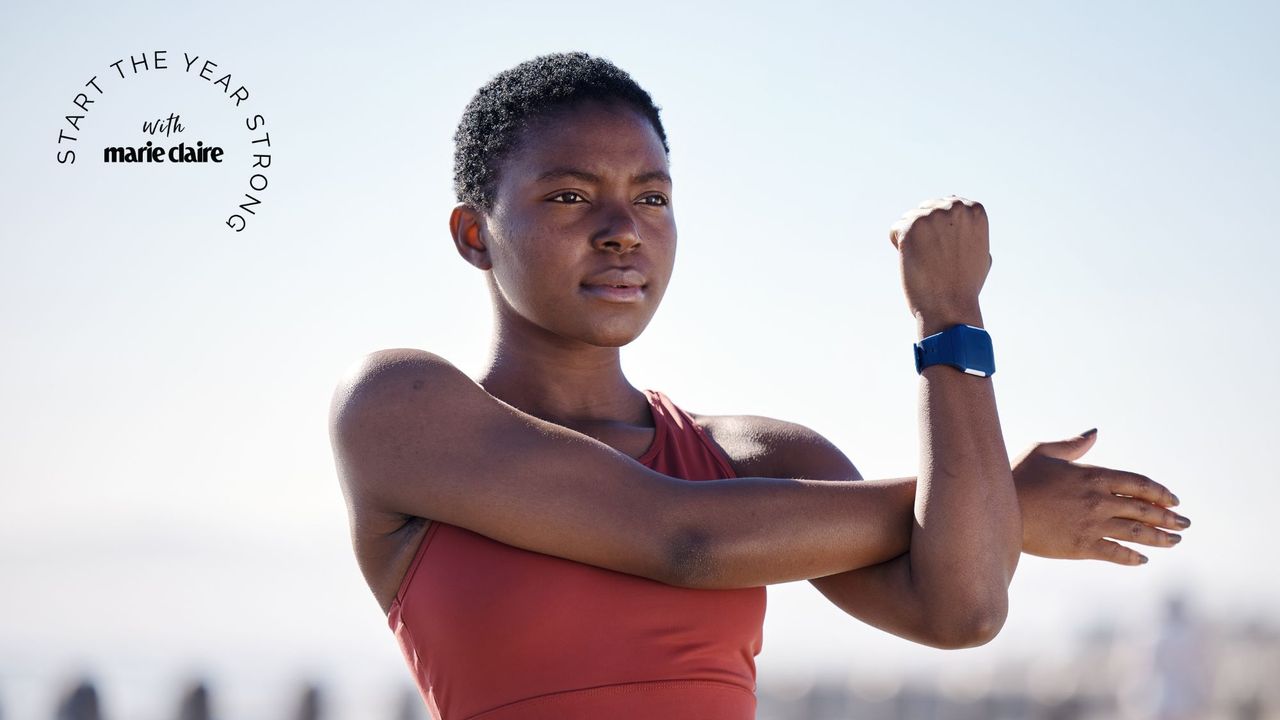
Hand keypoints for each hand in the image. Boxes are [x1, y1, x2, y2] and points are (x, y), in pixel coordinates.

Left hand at [888, 196, 993, 321]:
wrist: (951, 306)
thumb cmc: (965, 285)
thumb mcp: (981, 252)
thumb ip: (971, 231)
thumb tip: (965, 217)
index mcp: (974, 210)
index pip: (946, 204)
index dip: (941, 229)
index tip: (946, 249)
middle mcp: (954, 208)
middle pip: (926, 209)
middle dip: (925, 231)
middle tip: (934, 258)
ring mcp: (932, 216)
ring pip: (909, 219)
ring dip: (912, 239)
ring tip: (926, 262)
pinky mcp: (910, 228)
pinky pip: (895, 230)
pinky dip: (899, 246)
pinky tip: (914, 261)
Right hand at [1013, 429, 1190, 564]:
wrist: (998, 510)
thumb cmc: (1017, 476)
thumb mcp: (1044, 451)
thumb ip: (1073, 445)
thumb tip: (1095, 433)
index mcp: (1093, 476)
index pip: (1138, 483)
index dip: (1159, 492)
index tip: (1173, 500)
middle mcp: (1099, 501)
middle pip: (1144, 509)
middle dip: (1168, 517)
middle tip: (1185, 523)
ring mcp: (1092, 525)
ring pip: (1137, 532)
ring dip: (1160, 538)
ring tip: (1175, 541)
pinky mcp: (1082, 547)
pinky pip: (1116, 553)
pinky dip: (1132, 557)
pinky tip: (1143, 559)